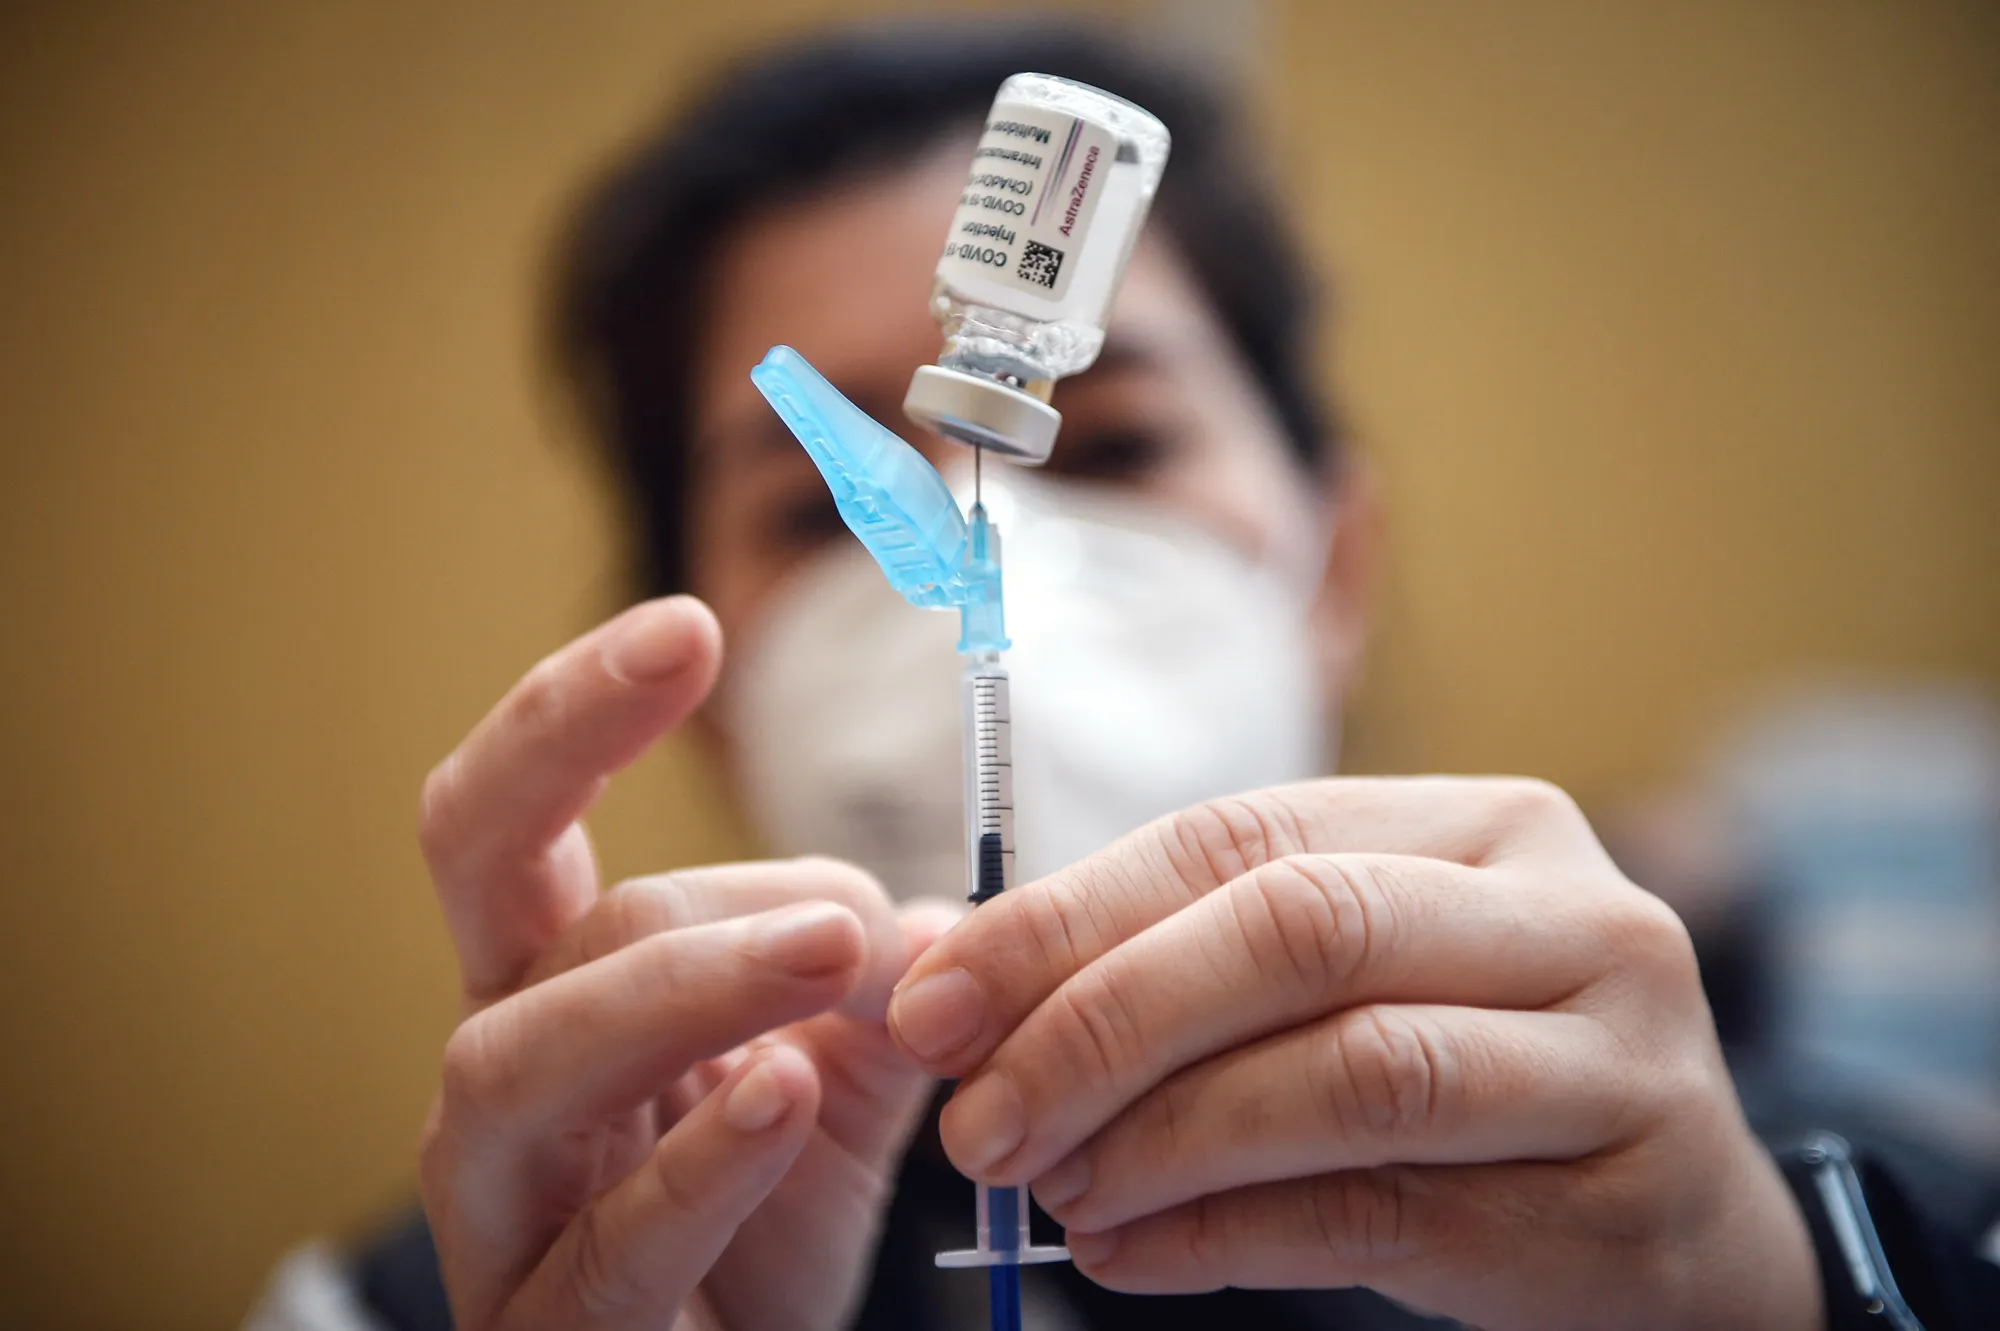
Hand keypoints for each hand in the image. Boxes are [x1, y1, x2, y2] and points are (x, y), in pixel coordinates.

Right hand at [416, 597, 950, 1330]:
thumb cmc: (757, 1237)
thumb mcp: (834, 1094)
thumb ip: (879, 996)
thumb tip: (931, 912)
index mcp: (561, 989)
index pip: (511, 821)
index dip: (573, 714)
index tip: (686, 632)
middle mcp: (504, 1074)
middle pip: (494, 901)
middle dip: (652, 842)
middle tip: (830, 876)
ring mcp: (503, 1207)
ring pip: (521, 1059)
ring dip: (685, 986)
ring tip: (831, 962)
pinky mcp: (544, 1329)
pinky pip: (602, 1244)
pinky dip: (701, 1161)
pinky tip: (791, 1098)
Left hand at [887, 777, 1822, 1330]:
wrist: (1685, 1225)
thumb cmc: (1470, 1076)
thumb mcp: (1341, 984)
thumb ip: (1168, 960)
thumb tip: (933, 966)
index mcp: (1481, 824)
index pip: (1238, 835)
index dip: (1066, 916)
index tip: (931, 1004)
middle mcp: (1568, 913)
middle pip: (1297, 929)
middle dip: (1102, 1025)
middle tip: (978, 1123)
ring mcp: (1613, 1056)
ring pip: (1351, 1071)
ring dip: (1163, 1138)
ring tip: (1054, 1193)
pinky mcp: (1616, 1198)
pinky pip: (1382, 1211)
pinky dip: (1225, 1236)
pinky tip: (1132, 1254)